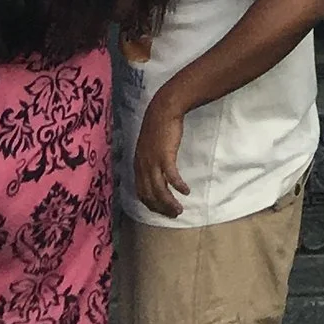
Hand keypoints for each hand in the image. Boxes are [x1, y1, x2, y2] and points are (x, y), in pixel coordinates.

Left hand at [131, 89, 190, 217]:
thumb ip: (149, 159)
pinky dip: (178, 187)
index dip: (151, 204)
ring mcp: (153, 163)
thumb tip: (155, 170)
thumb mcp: (148, 145)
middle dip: (161, 208)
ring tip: (179, 209)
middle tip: (173, 214)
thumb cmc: (157, 125)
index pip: (141, 192)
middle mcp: (142, 167)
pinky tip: (185, 191)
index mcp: (138, 165)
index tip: (161, 209)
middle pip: (150, 196)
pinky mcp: (165, 157)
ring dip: (169, 203)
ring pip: (159, 191)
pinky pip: (172, 178)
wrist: (163, 110)